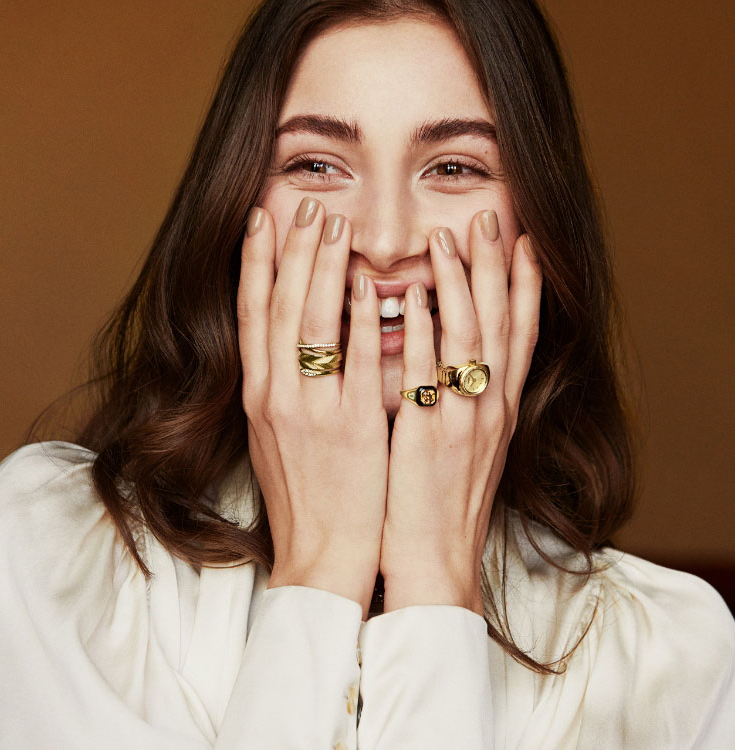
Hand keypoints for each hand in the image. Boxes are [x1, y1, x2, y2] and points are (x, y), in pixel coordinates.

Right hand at [237, 198, 387, 617]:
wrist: (322, 553)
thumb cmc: (304, 495)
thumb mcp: (276, 436)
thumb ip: (282, 387)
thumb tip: (290, 342)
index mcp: (258, 396)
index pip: (251, 314)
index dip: (256, 262)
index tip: (263, 219)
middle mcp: (277, 395)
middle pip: (280, 306)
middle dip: (293, 250)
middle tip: (309, 204)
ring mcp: (313, 410)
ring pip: (312, 324)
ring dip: (323, 269)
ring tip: (337, 224)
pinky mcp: (354, 427)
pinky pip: (359, 362)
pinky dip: (364, 320)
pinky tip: (373, 284)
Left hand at [380, 209, 541, 614]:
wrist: (433, 560)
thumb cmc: (443, 503)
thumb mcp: (466, 447)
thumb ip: (465, 400)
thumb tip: (452, 361)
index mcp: (499, 410)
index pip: (520, 336)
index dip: (526, 287)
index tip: (525, 243)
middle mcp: (490, 409)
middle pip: (500, 325)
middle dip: (497, 268)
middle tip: (491, 218)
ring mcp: (462, 421)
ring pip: (468, 339)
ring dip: (459, 285)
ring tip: (448, 238)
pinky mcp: (428, 436)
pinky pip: (428, 374)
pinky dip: (424, 332)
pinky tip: (413, 296)